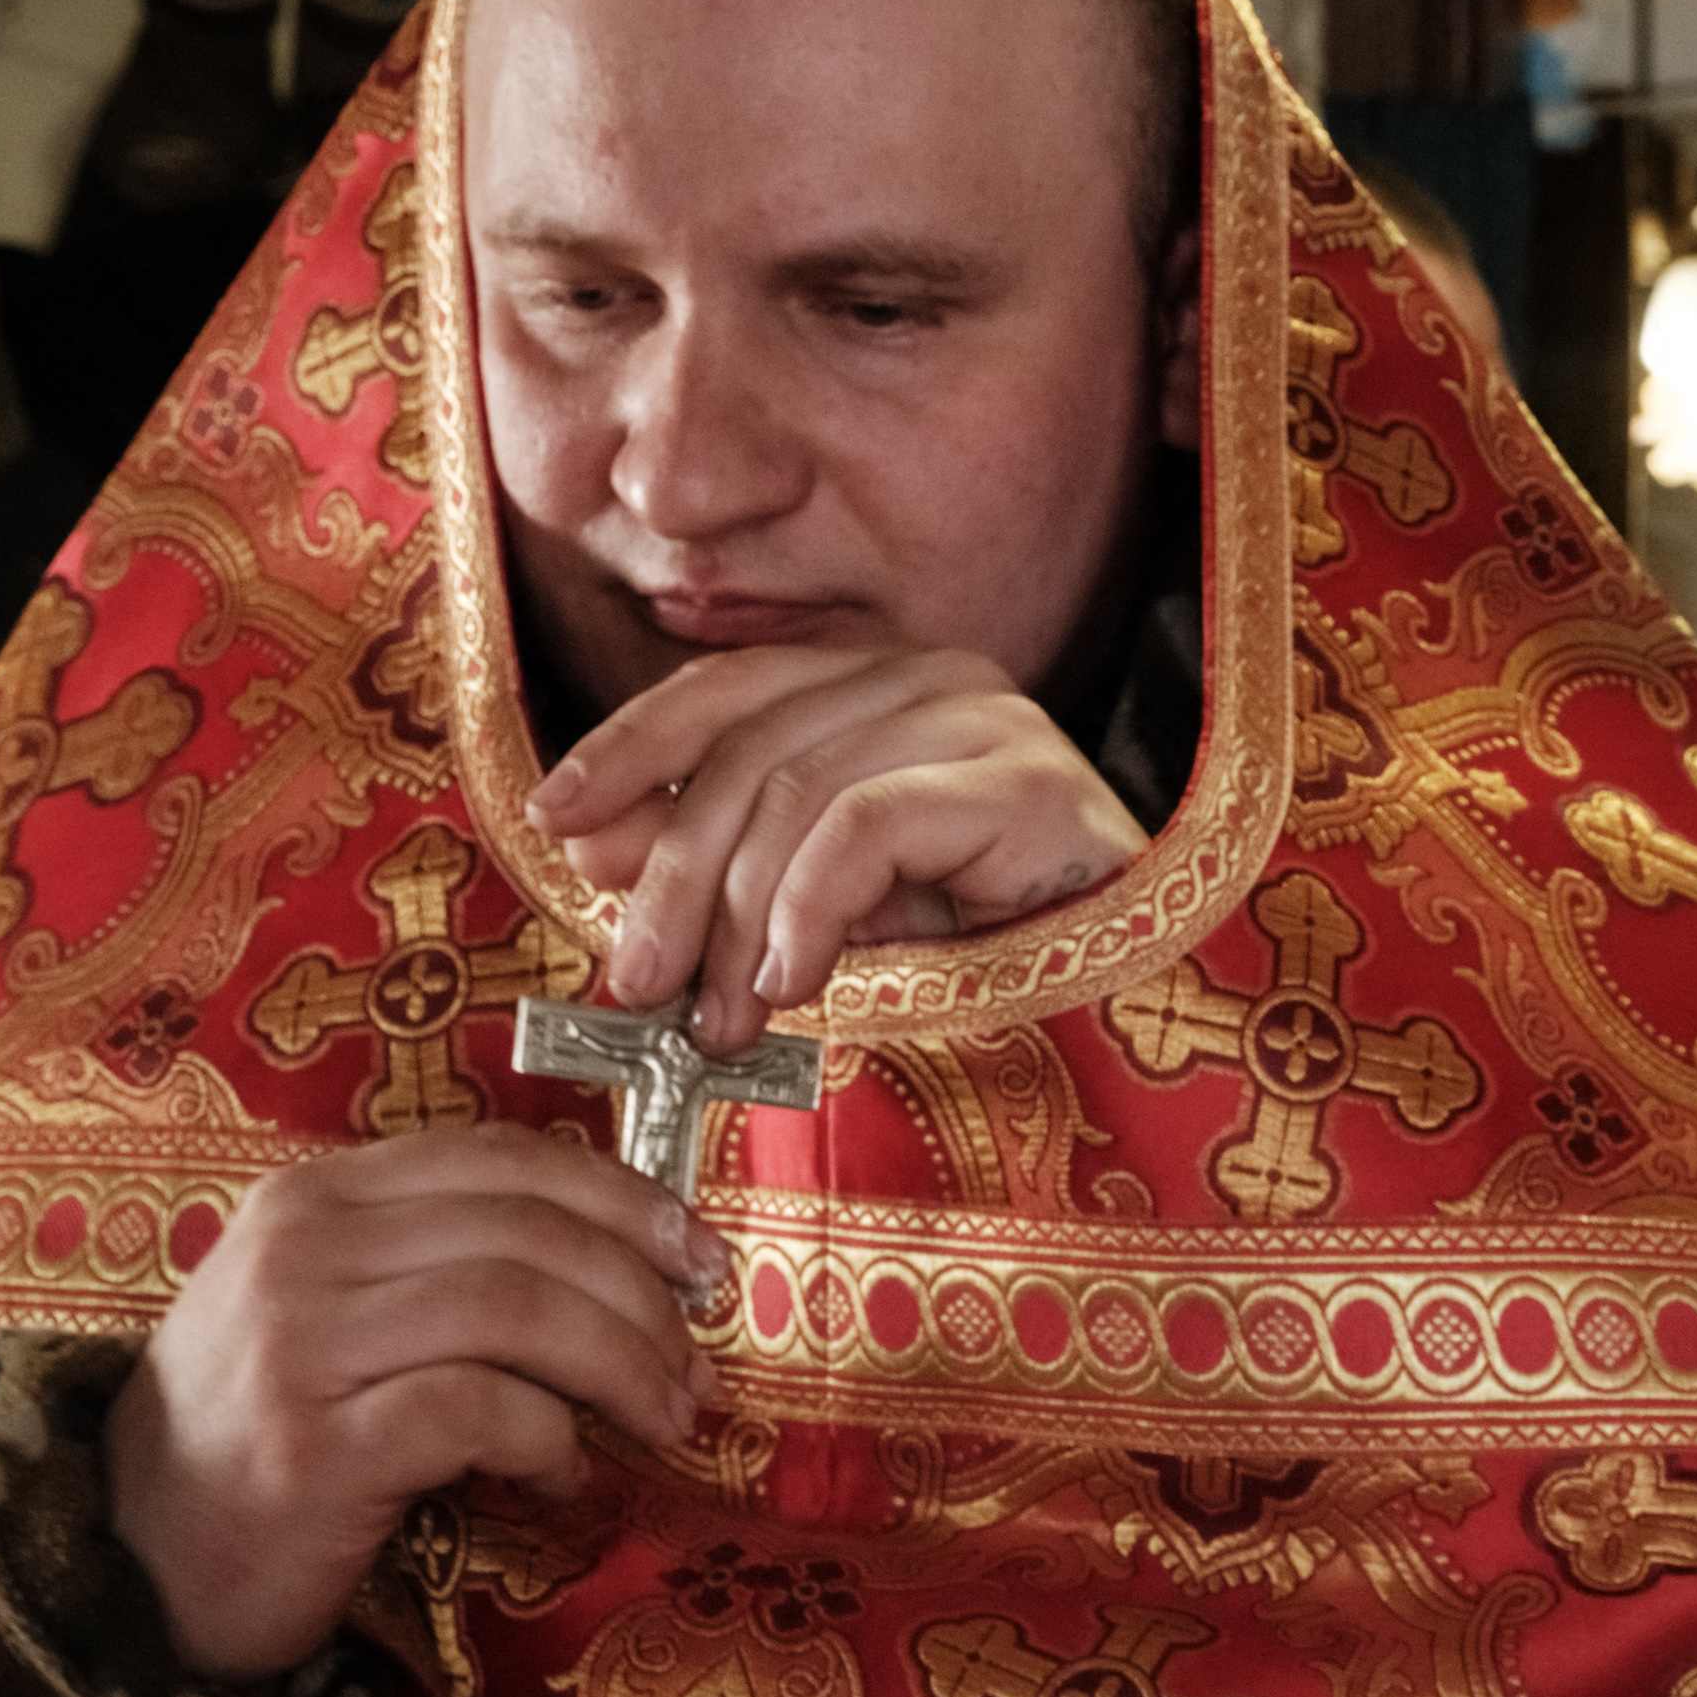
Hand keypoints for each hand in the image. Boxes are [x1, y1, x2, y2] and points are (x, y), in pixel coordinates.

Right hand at [108, 1128, 717, 1675]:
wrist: (134, 1555)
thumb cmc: (260, 1434)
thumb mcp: (333, 1313)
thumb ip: (441, 1267)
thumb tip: (625, 1269)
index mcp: (316, 1196)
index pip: (503, 1158)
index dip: (623, 1201)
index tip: (697, 1261)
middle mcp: (300, 1249)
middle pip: (527, 1231)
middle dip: (642, 1300)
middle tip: (695, 1371)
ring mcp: (299, 1343)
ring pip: (515, 1310)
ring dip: (618, 1369)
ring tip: (660, 1422)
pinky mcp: (314, 1446)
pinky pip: (477, 1413)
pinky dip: (548, 1442)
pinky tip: (563, 1477)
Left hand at [531, 643, 1145, 1049]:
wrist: (1140, 1017)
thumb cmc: (983, 965)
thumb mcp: (825, 914)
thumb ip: (725, 871)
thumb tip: (594, 849)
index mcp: (880, 687)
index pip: (725, 690)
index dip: (629, 751)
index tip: (555, 825)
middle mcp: (935, 678)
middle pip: (751, 749)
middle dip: (672, 874)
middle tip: (636, 983)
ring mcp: (993, 722)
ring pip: (800, 790)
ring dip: (734, 919)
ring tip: (719, 1018)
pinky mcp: (1034, 784)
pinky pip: (872, 823)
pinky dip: (811, 907)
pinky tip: (793, 983)